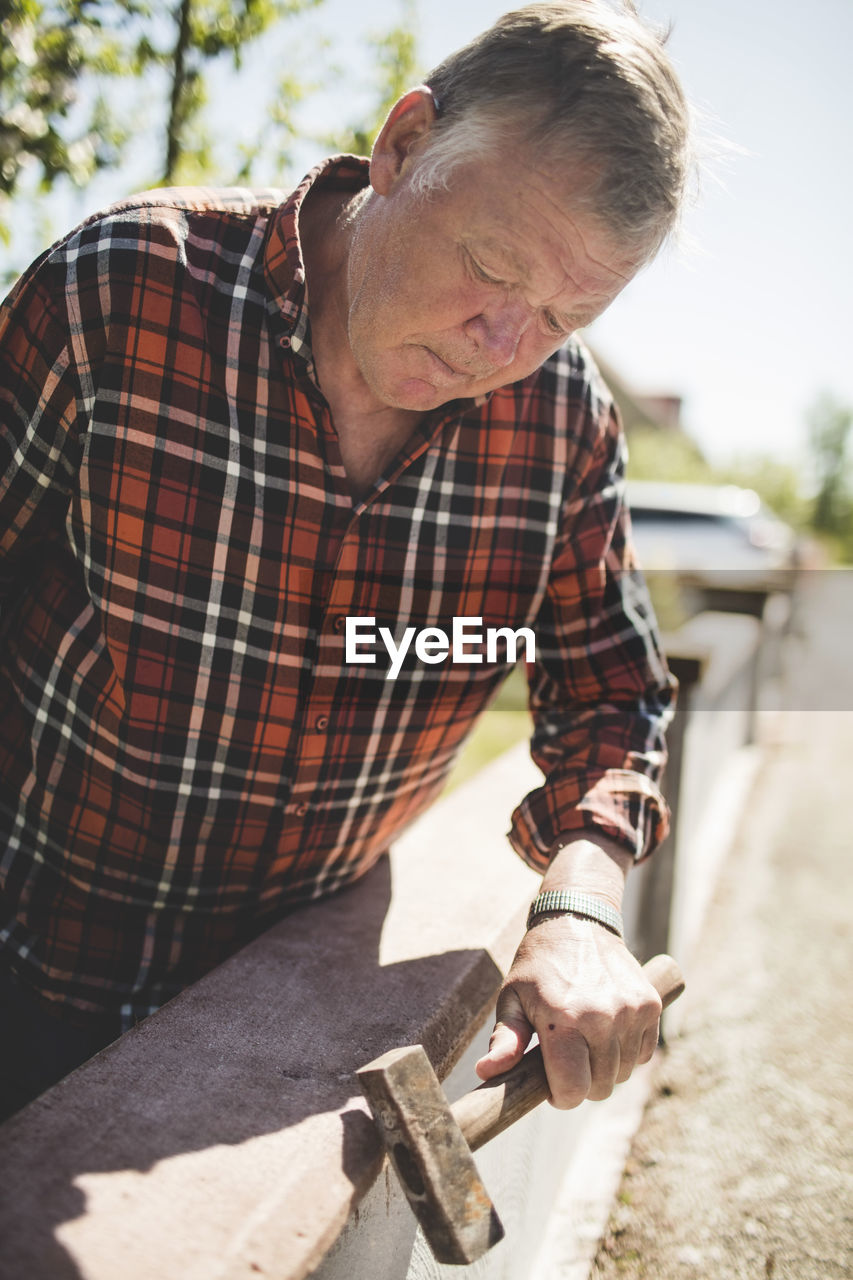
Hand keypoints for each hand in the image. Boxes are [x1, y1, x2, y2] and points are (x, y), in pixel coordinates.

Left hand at [474, 914, 662, 1108]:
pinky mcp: (650, 1004)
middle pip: (600, 1088)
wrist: (577, 920)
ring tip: (585, 1040)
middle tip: (566, 1058)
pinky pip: (644, 1053)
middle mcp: (603, 1017)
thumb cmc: (538, 965)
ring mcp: (631, 1011)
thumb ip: (505, 1039)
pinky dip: (627, 1053)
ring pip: (624, 1074)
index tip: (551, 1083)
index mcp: (564, 1019)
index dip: (560, 1096)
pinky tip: (607, 1032)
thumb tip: (485, 1072)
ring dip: (605, 1068)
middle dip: (582, 1083)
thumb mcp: (512, 997)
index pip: (573, 1090)